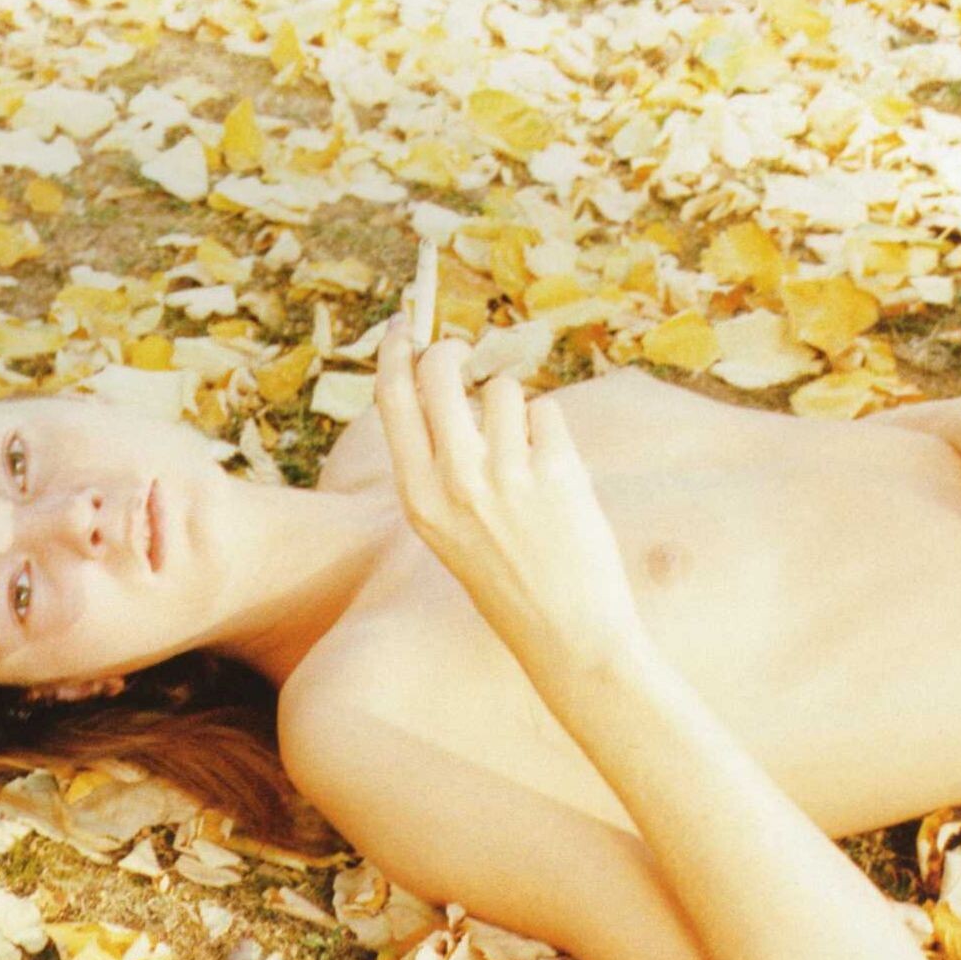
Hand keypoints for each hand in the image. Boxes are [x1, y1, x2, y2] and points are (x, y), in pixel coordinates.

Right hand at [375, 316, 652, 685]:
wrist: (567, 636)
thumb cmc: (509, 583)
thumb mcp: (451, 532)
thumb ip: (441, 467)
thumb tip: (448, 387)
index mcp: (419, 500)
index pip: (393, 401)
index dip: (397, 352)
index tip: (404, 323)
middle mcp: (454, 482)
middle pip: (441, 372)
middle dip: (453, 353)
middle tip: (464, 356)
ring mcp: (505, 475)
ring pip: (502, 389)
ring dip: (515, 411)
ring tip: (526, 462)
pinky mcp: (556, 470)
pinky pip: (546, 415)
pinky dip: (551, 436)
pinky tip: (556, 479)